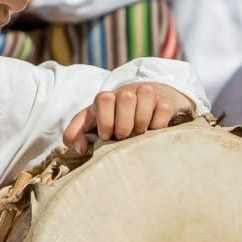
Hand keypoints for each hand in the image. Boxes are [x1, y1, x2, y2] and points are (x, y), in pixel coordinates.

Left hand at [63, 82, 192, 153]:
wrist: (145, 110)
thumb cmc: (114, 124)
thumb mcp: (91, 126)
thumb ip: (74, 135)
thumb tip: (81, 148)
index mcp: (106, 99)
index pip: (103, 99)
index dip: (106, 121)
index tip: (107, 137)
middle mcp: (126, 93)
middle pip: (125, 97)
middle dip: (124, 124)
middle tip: (124, 136)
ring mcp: (147, 94)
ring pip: (145, 95)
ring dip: (142, 120)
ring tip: (140, 132)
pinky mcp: (166, 102)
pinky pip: (164, 108)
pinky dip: (159, 123)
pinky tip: (154, 130)